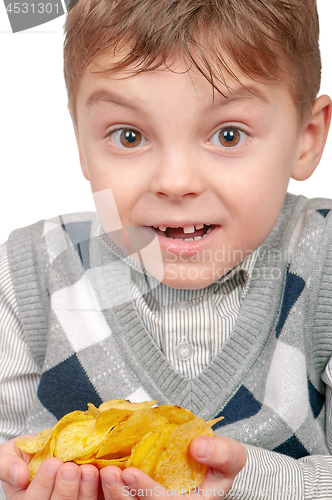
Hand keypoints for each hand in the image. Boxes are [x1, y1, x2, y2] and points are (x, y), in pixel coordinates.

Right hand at [0, 435, 100, 499]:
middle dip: (65, 490)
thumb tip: (18, 474)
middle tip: (71, 468)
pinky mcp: (89, 497)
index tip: (52, 463)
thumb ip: (7, 464)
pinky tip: (105, 474)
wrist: (49, 446)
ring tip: (88, 470)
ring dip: (86, 490)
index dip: (44, 484)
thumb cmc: (28, 453)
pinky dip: (103, 489)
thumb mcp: (9, 454)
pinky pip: (99, 499)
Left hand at [100, 436, 246, 499]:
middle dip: (120, 496)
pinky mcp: (136, 498)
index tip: (131, 471)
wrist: (206, 464)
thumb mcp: (231, 456)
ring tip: (99, 471)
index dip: (147, 492)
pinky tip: (93, 473)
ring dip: (109, 494)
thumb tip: (199, 446)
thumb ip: (221, 452)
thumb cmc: (218, 464)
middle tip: (108, 472)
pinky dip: (102, 491)